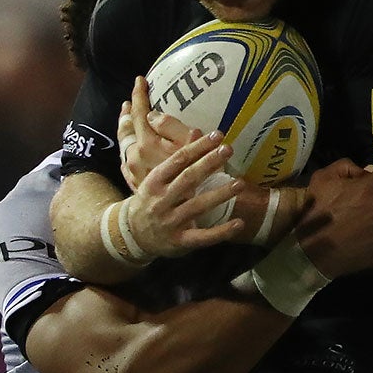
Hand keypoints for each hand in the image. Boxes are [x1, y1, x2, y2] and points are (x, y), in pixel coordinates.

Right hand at [117, 130, 245, 260]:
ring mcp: (170, 222)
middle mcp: (161, 200)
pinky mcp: (180, 241)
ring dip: (220, 194)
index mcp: (155, 182)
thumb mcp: (157, 179)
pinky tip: (239, 223)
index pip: (178, 160)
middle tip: (228, 150)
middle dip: (209, 163)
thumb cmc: (151, 200)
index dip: (198, 147)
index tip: (217, 136)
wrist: (133, 235)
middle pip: (188, 179)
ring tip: (239, 183)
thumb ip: (177, 159)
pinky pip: (203, 236)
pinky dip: (222, 231)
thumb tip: (196, 132)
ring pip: (198, 206)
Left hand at [118, 76, 199, 191]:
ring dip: (127, 131)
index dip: (139, 95)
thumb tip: (152, 115)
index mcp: (146, 145)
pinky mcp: (136, 185)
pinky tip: (131, 151)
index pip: (139, 113)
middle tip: (128, 102)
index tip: (140, 81)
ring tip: (128, 122)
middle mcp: (134, 158)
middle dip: (127, 113)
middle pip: (126, 129)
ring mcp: (133, 173)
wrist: (185, 217)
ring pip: (125, 146)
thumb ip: (171, 127)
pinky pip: (126, 163)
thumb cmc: (196, 178)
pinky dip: (128, 151)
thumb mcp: (190, 147)